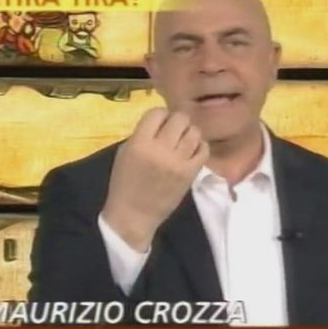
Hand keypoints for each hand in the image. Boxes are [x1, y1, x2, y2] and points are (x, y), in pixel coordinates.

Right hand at [102, 108, 208, 251]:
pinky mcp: (190, 174)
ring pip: (194, 132)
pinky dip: (200, 146)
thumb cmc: (124, 184)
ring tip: (184, 140)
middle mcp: (160, 150)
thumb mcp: (125, 153)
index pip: (157, 113)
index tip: (160, 123)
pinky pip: (204, 150)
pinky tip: (193, 150)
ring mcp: (178, 162)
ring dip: (190, 133)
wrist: (134, 215)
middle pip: (180, 119)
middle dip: (177, 121)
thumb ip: (142, 135)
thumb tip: (160, 123)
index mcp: (140, 143)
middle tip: (174, 130)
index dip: (160, 115)